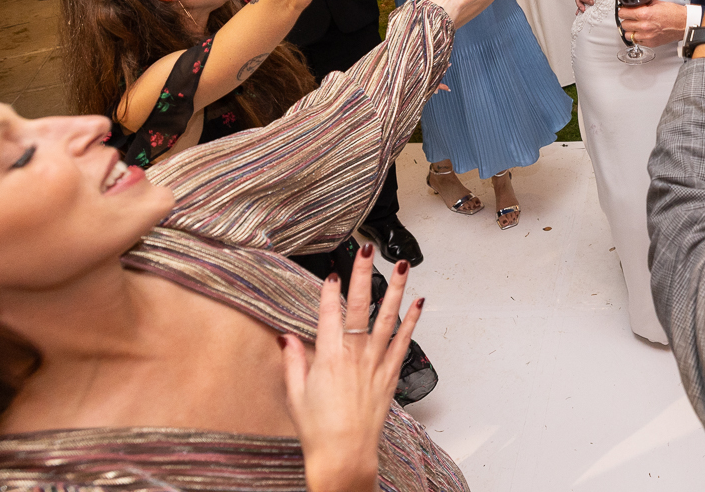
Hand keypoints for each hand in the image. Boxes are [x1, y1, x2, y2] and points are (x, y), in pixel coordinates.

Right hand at [282, 244, 422, 491]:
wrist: (345, 455)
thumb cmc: (319, 429)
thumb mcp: (296, 394)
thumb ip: (292, 362)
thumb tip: (285, 337)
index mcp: (328, 357)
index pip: (329, 314)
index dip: (329, 292)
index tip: (331, 273)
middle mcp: (355, 355)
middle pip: (361, 306)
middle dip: (362, 274)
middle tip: (366, 249)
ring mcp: (376, 362)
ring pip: (388, 317)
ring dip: (395, 289)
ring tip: (401, 265)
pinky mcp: (391, 374)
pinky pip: (404, 341)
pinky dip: (412, 320)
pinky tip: (419, 302)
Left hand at [618, 0, 688, 46]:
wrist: (683, 24)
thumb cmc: (673, 13)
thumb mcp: (656, 3)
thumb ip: (644, 4)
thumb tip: (634, 4)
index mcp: (645, 14)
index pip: (623, 13)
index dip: (623, 10)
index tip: (624, 10)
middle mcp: (644, 26)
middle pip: (624, 24)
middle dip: (627, 19)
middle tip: (631, 17)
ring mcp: (646, 36)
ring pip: (628, 35)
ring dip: (630, 30)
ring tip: (635, 26)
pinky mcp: (650, 43)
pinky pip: (636, 41)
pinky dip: (637, 37)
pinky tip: (641, 32)